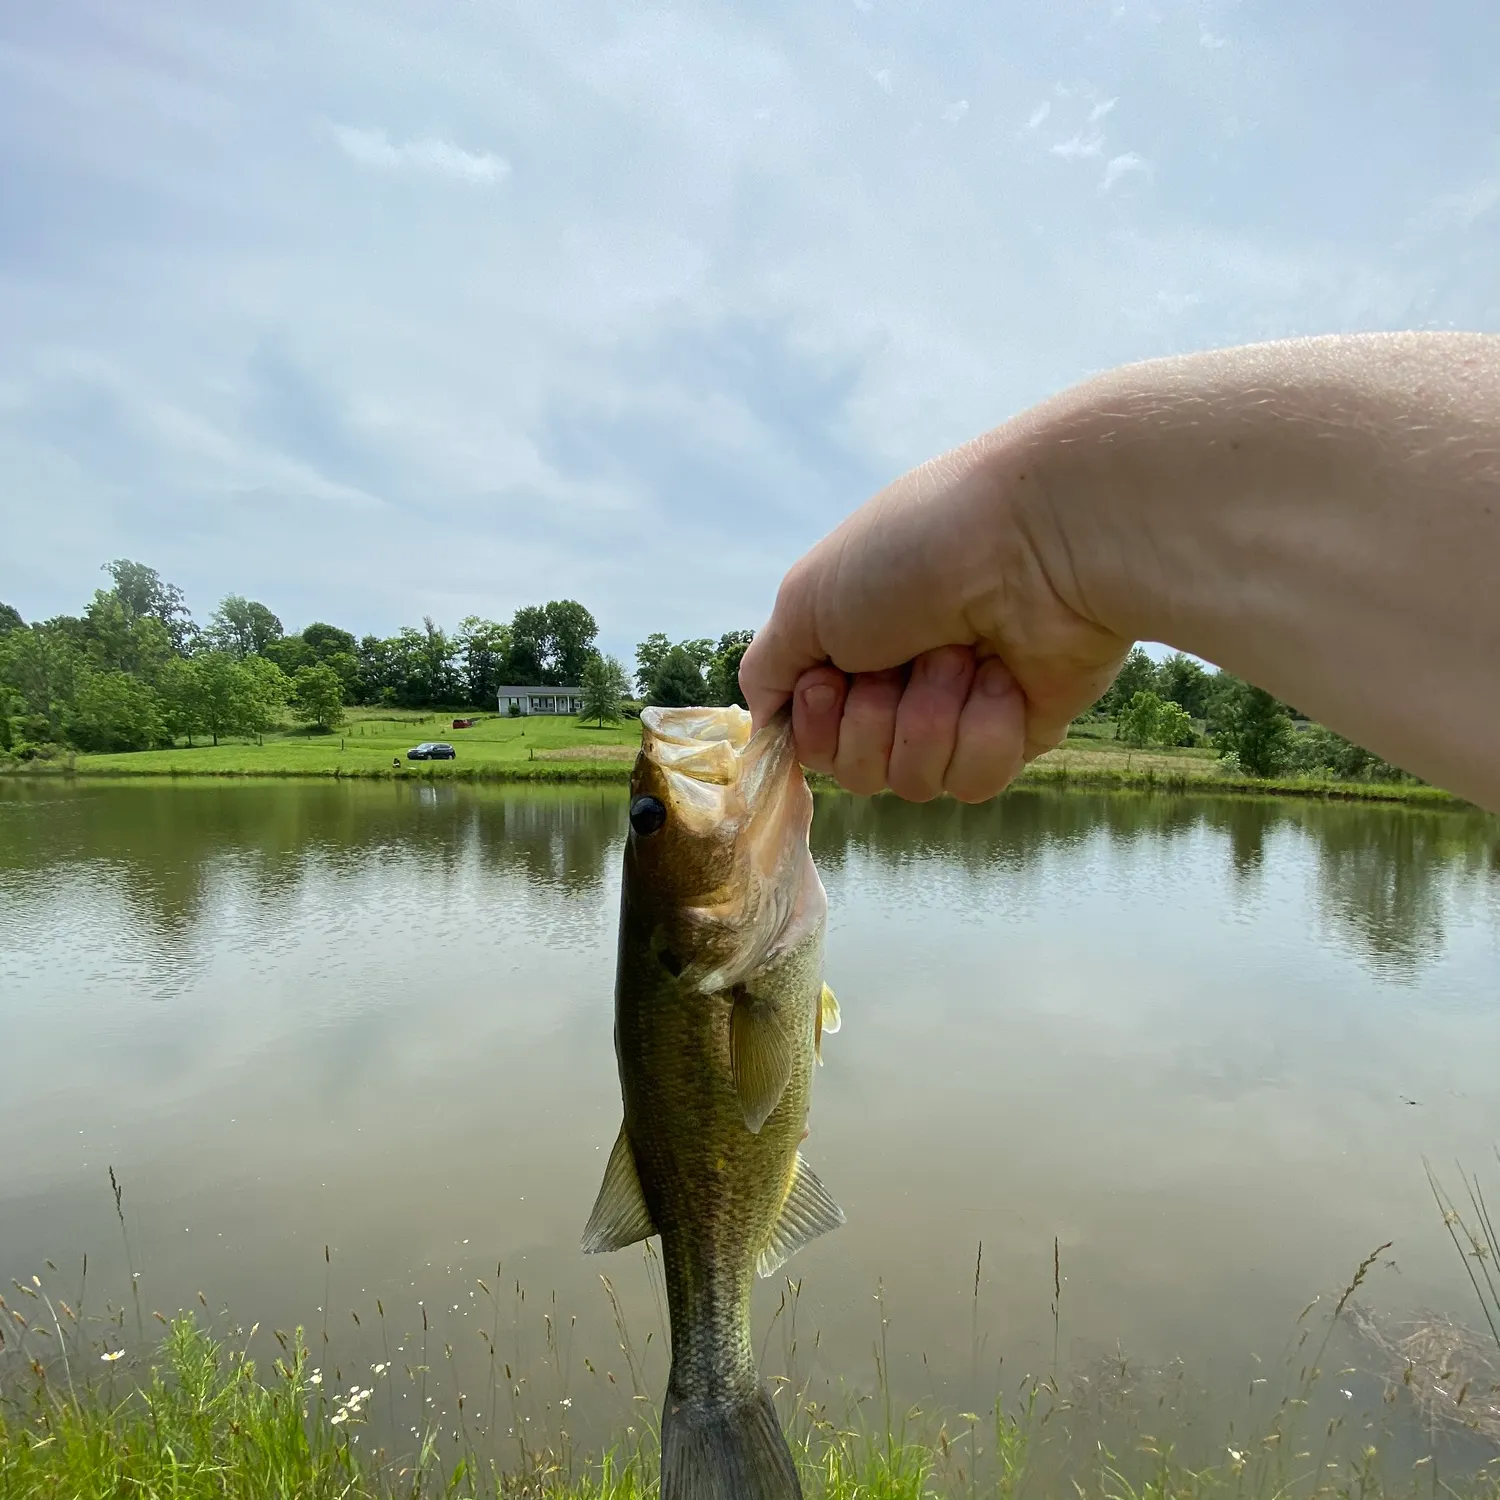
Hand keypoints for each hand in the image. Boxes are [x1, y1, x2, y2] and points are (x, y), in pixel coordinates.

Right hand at [739, 438, 1129, 801]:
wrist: (1033, 543)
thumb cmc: (912, 553)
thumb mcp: (804, 600)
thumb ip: (769, 670)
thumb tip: (768, 721)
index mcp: (852, 646)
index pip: (812, 739)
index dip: (816, 723)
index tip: (831, 679)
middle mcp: (902, 682)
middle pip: (858, 770)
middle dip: (873, 721)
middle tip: (900, 661)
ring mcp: (962, 711)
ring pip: (916, 781)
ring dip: (930, 717)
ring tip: (961, 656)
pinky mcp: (1020, 733)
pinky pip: (975, 780)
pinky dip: (984, 731)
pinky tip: (1002, 678)